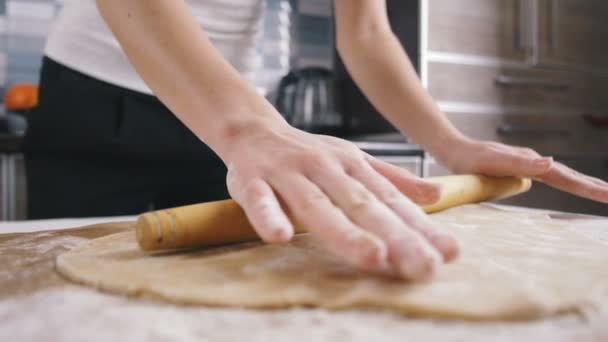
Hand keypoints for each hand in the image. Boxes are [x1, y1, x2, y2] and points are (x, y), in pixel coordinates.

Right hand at [222, 122, 458, 279]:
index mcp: (352, 165)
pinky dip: (269, 215)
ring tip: (373, 258)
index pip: (389, 200)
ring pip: (317, 204)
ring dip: (343, 231)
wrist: (252, 130)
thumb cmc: (307, 152)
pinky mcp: (251, 180)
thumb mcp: (353, 159)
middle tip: (423, 266)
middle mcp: (325, 167)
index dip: (419, 226)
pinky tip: (281, 237)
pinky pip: (259, 199)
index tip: (448, 252)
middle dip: (395, 236)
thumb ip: (392, 179)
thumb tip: (438, 195)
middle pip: (361, 205)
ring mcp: (288, 173)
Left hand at [440, 138, 607, 202]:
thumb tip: (552, 164)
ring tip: (601, 190)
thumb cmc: (468, 160)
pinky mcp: (519, 167)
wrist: (452, 150)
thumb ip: (520, 164)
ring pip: (561, 174)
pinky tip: (566, 181)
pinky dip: (565, 180)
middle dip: (592, 186)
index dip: (587, 188)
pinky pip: (548, 176)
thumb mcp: (492, 163)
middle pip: (568, 175)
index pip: (565, 178)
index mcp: (530, 163)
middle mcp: (532, 162)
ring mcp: (527, 164)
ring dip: (582, 182)